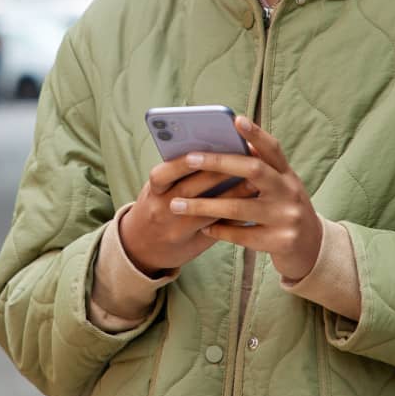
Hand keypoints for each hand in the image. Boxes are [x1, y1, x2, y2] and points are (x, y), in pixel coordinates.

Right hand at [119, 158, 257, 275]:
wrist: (141, 248)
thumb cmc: (157, 206)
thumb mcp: (158, 189)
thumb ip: (179, 173)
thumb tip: (213, 149)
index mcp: (152, 192)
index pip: (163, 174)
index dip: (183, 162)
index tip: (206, 147)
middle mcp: (161, 211)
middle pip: (188, 190)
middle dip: (215, 173)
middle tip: (240, 158)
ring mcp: (177, 230)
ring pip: (206, 213)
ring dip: (230, 195)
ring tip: (253, 181)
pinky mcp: (194, 245)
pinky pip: (217, 230)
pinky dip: (234, 217)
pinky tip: (252, 205)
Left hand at [167, 116, 321, 281]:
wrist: (311, 249)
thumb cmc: (284, 211)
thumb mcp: (279, 188)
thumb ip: (259, 170)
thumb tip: (225, 146)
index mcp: (288, 175)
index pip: (272, 149)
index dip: (255, 133)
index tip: (235, 119)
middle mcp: (290, 192)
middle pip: (253, 170)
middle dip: (218, 163)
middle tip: (188, 158)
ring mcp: (287, 217)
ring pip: (238, 208)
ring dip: (204, 205)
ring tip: (176, 204)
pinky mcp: (280, 242)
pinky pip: (241, 236)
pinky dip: (219, 231)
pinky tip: (203, 228)